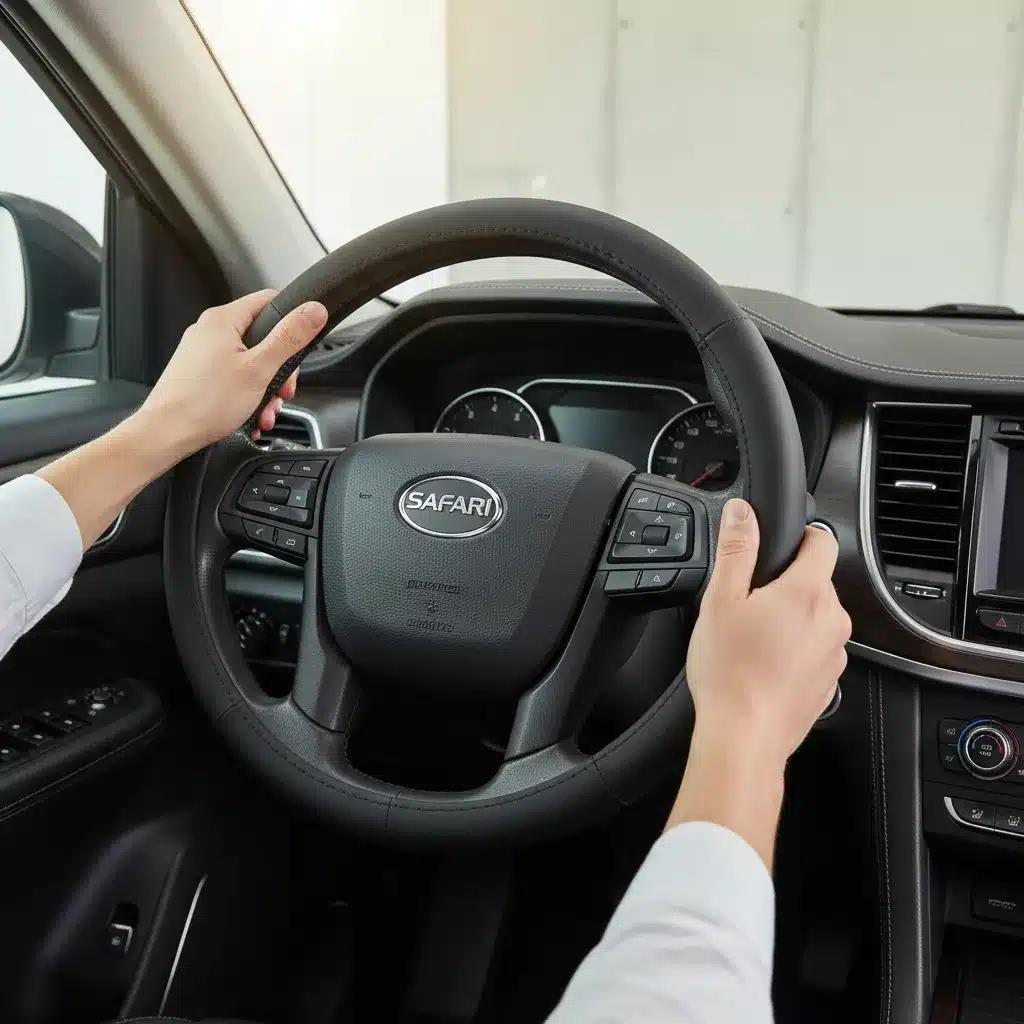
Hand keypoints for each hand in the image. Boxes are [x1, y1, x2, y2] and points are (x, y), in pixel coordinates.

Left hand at [139, 289, 327, 452]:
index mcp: (223, 320)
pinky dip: (248, 394)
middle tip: (282, 390)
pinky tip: (251, 414)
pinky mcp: (199, 372)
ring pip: (251, 361)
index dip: (292, 320)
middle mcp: (209, 331)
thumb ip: (289, 337)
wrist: (166, 433)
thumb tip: (313, 311)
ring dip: (266, 388)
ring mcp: (202, 352)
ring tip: (265, 410)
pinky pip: (234, 376)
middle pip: (263, 337)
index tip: (302, 343)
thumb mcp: (259, 369)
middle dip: (279, 369)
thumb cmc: (203, 403)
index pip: (269, 300)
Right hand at [685, 498, 850, 767]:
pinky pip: (815, 650)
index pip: (822, 541)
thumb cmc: (730, 673)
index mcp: (808, 593)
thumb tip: (742, 512)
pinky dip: (795, 650)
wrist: (744, 737)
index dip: (800, 536)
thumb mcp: (720, 600)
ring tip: (752, 638)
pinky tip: (763, 663)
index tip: (778, 546)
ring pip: (816, 617)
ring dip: (791, 618)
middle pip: (816, 581)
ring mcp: (835, 653)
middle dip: (786, 583)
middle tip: (747, 603)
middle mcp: (832, 620)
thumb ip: (736, 550)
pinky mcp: (829, 680)